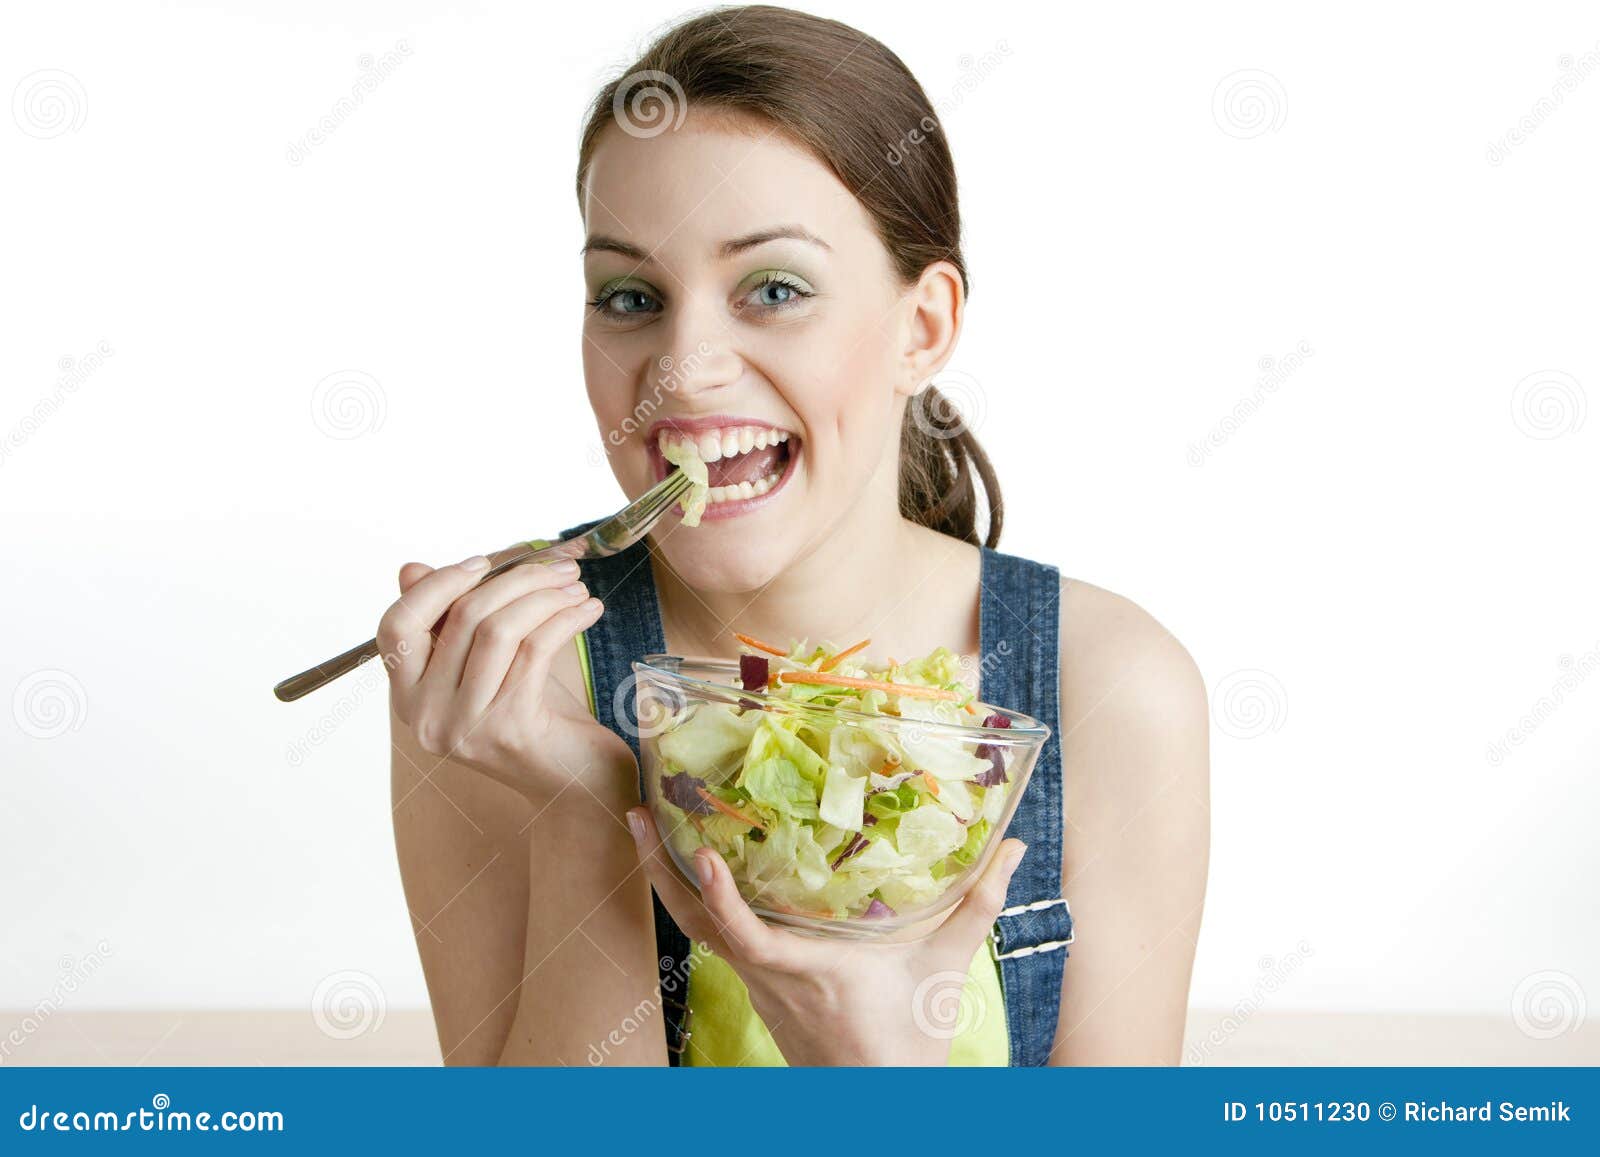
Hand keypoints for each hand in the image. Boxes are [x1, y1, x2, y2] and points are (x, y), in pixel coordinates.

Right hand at [377, 554, 628, 800]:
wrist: (577, 783)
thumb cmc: (534, 717)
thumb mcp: (489, 664)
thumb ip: (450, 621)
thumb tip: (411, 568)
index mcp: (409, 698)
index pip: (396, 627)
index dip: (437, 585)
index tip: (485, 562)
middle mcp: (425, 718)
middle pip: (460, 618)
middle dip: (516, 579)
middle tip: (559, 567)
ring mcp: (464, 728)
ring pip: (497, 630)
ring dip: (545, 596)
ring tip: (576, 587)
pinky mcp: (508, 729)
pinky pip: (533, 650)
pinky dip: (565, 619)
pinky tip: (588, 610)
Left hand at [627, 807, 1026, 1065]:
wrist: (877, 1100)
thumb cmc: (909, 1039)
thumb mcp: (944, 969)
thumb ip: (977, 904)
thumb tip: (1012, 847)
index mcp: (807, 972)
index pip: (747, 936)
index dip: (718, 898)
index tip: (698, 854)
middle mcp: (769, 976)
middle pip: (695, 925)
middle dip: (658, 869)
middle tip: (633, 813)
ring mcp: (756, 982)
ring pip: (695, 930)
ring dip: (665, 880)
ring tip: (643, 825)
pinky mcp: (757, 984)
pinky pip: (711, 938)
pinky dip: (692, 900)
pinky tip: (687, 867)